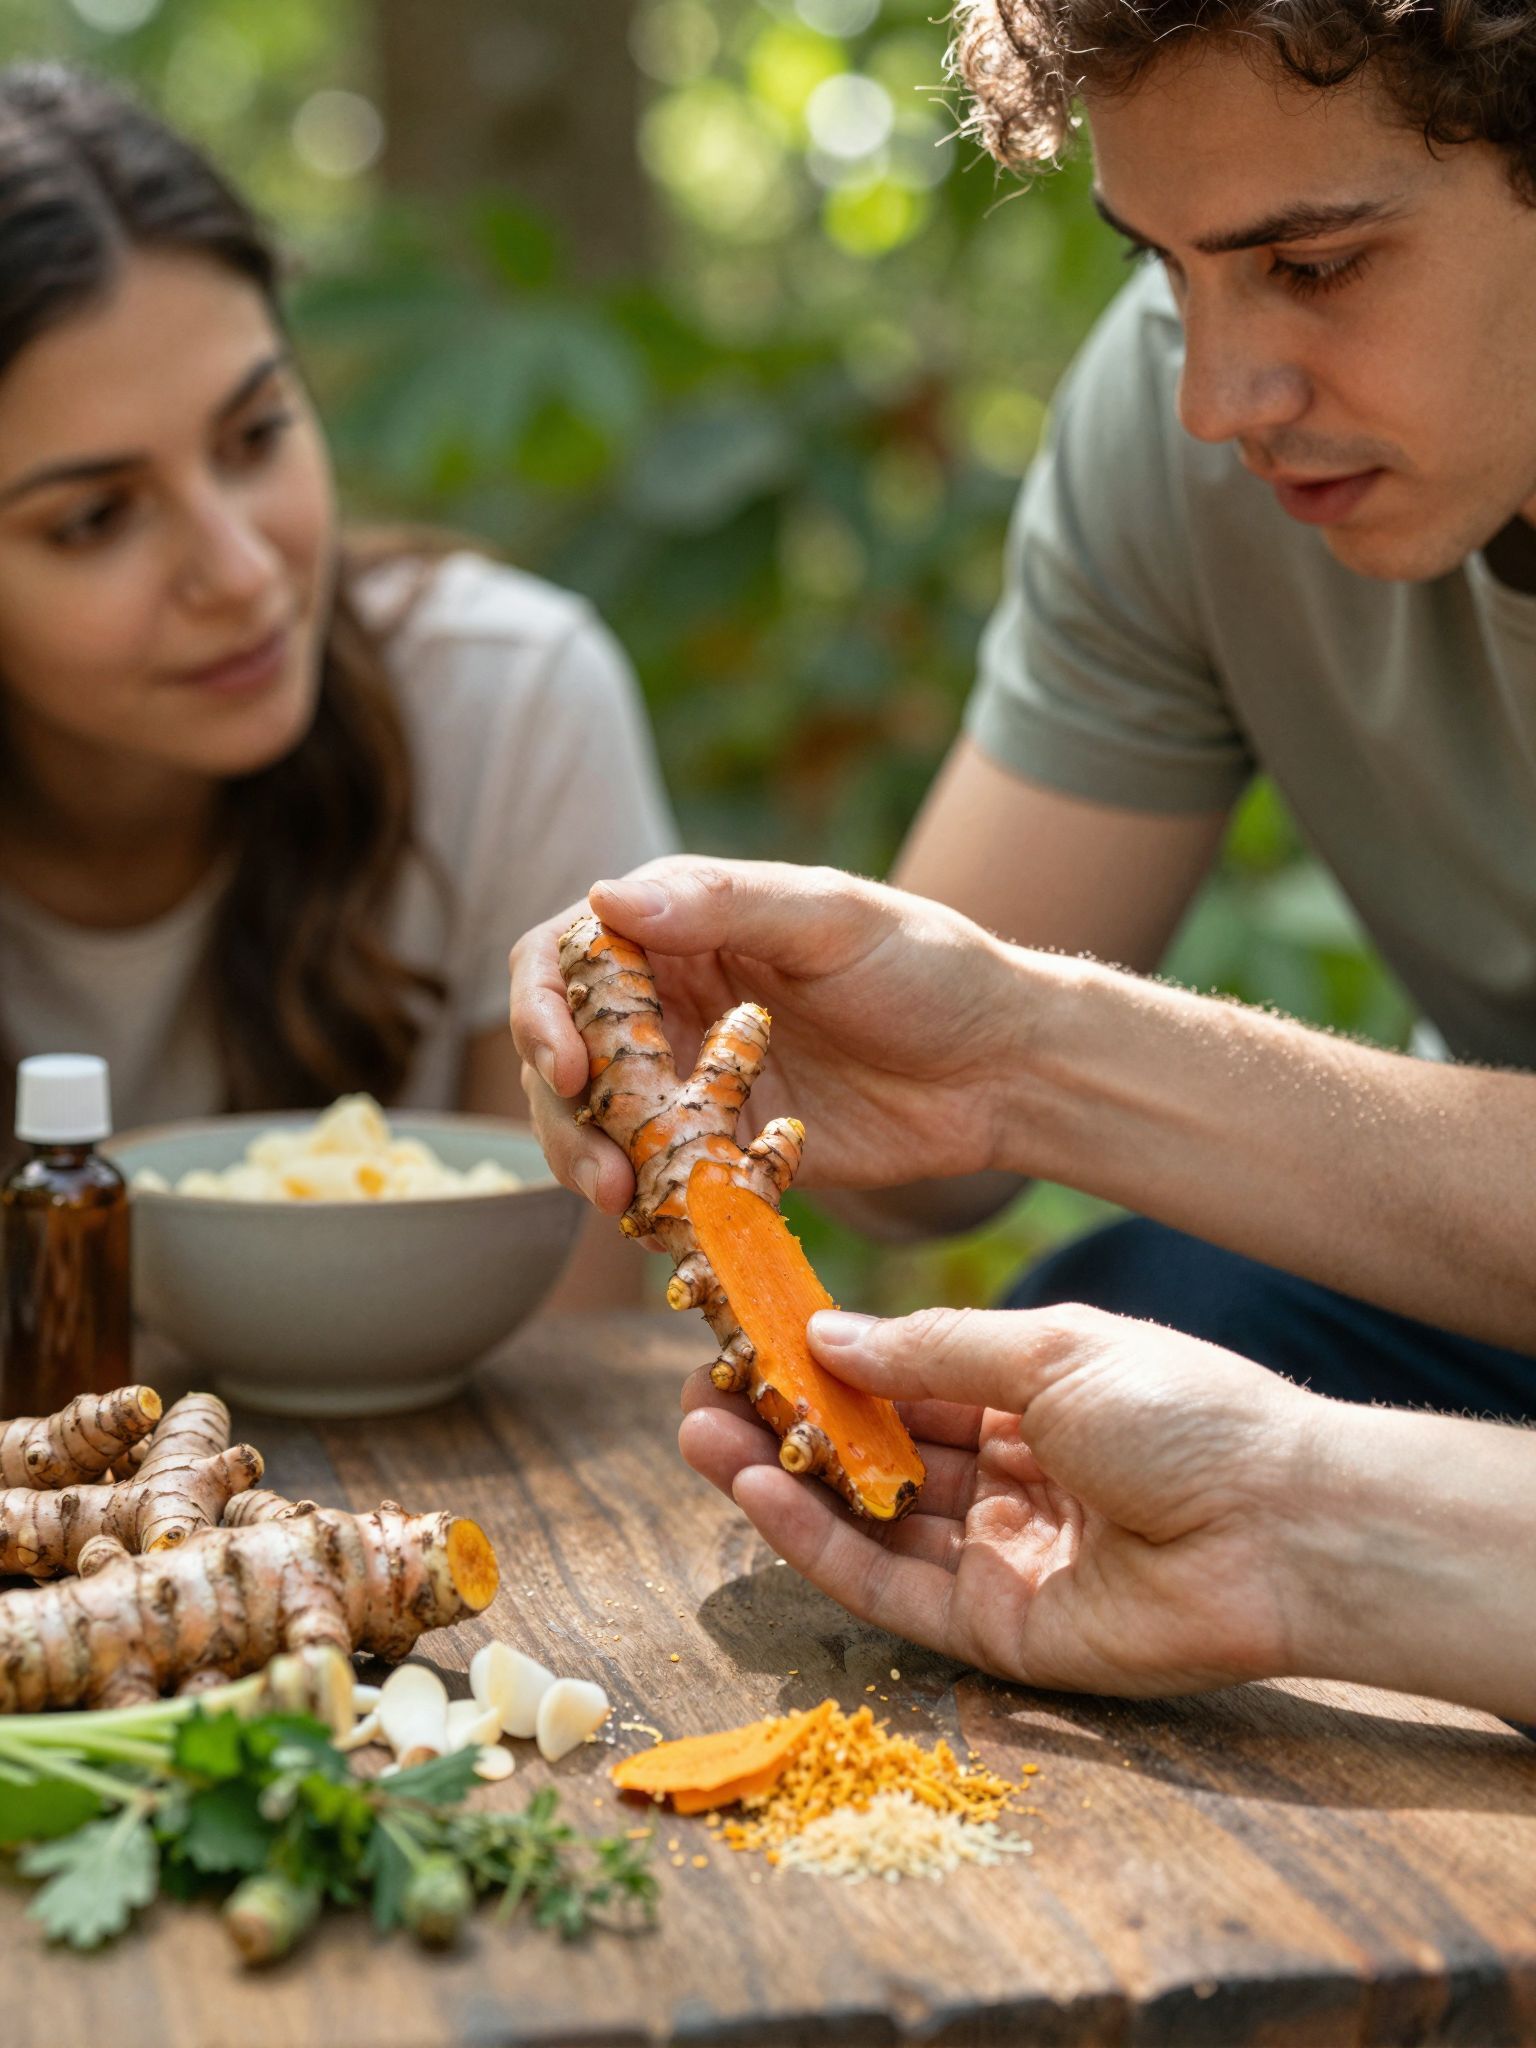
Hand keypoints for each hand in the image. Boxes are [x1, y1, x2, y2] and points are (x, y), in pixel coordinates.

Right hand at [507, 857, 1023, 1214]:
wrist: (1004, 1068)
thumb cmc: (930, 969)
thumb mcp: (833, 920)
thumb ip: (723, 904)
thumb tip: (605, 895)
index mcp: (685, 923)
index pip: (567, 956)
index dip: (543, 1009)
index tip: (568, 1065)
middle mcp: (673, 998)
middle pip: (566, 1050)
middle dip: (561, 1109)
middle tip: (599, 1165)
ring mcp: (694, 1076)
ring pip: (597, 1121)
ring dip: (590, 1160)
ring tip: (623, 1201)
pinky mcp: (724, 1145)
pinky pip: (656, 1174)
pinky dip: (645, 1200)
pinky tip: (661, 1224)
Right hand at [679, 1303, 1319, 1696]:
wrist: (1283, 1526)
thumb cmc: (1185, 1413)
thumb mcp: (1049, 1350)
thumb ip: (929, 1350)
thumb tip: (822, 1335)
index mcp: (1029, 1399)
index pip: (902, 1381)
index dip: (824, 1363)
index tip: (744, 1334)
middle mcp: (1006, 1478)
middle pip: (872, 1454)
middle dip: (783, 1423)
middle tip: (696, 1393)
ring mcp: (996, 1556)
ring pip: (865, 1519)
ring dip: (780, 1477)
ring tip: (699, 1432)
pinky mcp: (992, 1631)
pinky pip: (886, 1586)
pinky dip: (817, 1540)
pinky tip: (755, 1490)